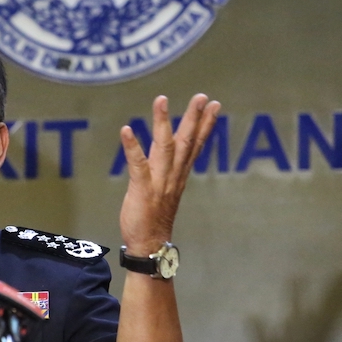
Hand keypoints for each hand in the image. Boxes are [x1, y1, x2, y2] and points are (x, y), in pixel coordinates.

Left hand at [118, 94, 219, 254]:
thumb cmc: (154, 217)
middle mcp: (173, 175)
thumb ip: (168, 167)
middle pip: (186, 142)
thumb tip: (170, 149)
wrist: (150, 244)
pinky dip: (132, 146)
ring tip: (162, 99)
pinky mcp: (142, 188)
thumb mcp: (166, 188)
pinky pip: (138, 164)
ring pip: (164, 147)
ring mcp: (159, 181)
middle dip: (194, 117)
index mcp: (179, 174)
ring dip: (163, 122)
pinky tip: (126, 129)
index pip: (195, 145)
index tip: (214, 105)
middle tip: (203, 96)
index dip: (205, 124)